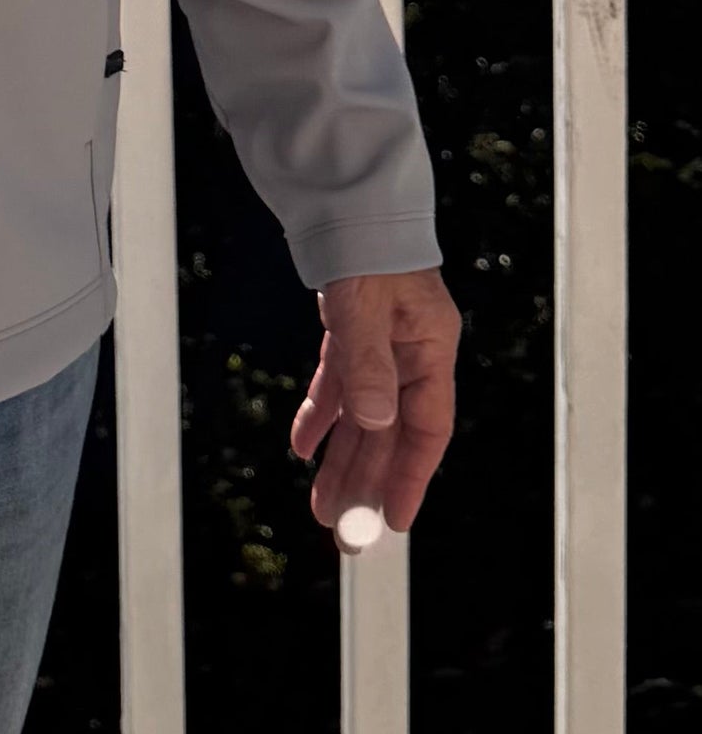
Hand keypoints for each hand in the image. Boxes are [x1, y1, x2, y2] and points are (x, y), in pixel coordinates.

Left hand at [290, 269, 459, 549]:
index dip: (411, 477)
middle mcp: (411, 355)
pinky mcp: (353, 334)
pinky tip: (302, 448)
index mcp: (430, 350)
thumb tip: (375, 422)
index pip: (426, 429)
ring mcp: (382, 346)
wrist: (349, 202)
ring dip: (341, 459)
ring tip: (321, 505)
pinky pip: (339, 387)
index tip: (395, 520)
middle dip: (366, 482)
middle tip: (343, 531)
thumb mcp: (365, 307)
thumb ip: (369, 364)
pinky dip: (320, 416)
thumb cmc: (368, 249)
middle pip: (389, 433)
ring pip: (363, 416)